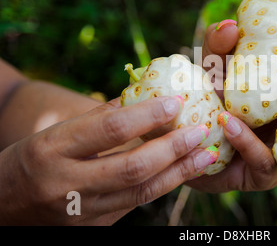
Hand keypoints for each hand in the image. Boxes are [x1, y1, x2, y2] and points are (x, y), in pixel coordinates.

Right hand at [0, 96, 216, 224]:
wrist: (2, 208)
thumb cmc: (30, 160)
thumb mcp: (54, 133)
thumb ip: (99, 118)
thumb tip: (144, 98)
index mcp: (51, 150)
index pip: (110, 129)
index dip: (148, 114)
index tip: (177, 101)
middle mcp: (65, 185)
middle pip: (133, 167)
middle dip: (174, 148)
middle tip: (202, 130)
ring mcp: (80, 212)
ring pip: (141, 192)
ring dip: (179, 172)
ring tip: (206, 154)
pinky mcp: (93, 228)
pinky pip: (136, 204)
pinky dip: (163, 185)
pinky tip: (183, 171)